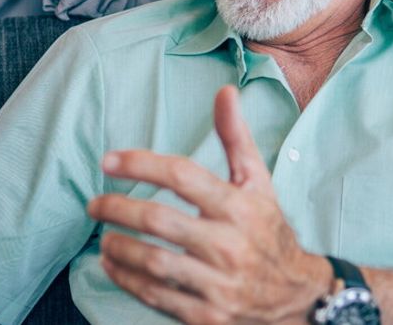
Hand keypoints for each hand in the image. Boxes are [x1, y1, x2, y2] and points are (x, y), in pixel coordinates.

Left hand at [87, 86, 330, 323]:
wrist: (299, 295)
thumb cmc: (268, 229)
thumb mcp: (258, 182)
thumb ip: (235, 138)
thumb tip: (225, 91)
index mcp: (239, 206)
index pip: (181, 176)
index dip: (140, 164)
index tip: (107, 162)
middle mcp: (230, 244)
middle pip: (160, 221)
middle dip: (118, 209)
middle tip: (94, 204)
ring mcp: (220, 284)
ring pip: (155, 262)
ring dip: (120, 248)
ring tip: (103, 237)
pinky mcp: (209, 316)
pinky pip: (159, 297)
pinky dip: (128, 281)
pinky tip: (112, 266)